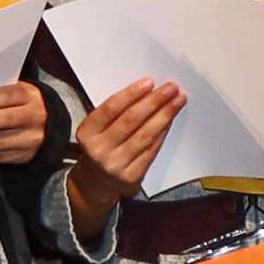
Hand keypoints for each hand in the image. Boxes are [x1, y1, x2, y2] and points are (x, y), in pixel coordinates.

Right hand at [63, 78, 183, 234]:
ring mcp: (115, 165)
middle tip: (170, 88)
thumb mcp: (96, 129)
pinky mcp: (132, 176)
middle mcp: (99, 150)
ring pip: (145, 135)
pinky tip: (170, 120)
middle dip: (154, 101)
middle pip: (131, 121)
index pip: (110, 109)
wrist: (97, 182)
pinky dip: (163, 132)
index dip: (131, 94)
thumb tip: (147, 91)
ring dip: (164, 115)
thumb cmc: (100, 146)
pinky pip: (151, 150)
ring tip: (177, 101)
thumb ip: (115, 112)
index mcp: (86, 133)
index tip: (149, 82)